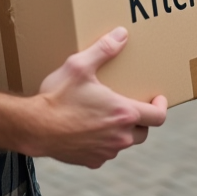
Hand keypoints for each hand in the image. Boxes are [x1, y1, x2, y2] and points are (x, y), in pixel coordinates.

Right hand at [29, 26, 167, 167]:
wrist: (34, 127)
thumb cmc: (57, 97)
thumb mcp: (79, 66)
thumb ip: (103, 49)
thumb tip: (121, 34)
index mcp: (123, 113)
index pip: (158, 116)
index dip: (162, 107)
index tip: (159, 98)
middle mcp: (120, 136)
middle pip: (144, 132)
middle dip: (142, 120)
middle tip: (133, 106)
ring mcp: (106, 152)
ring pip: (124, 143)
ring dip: (122, 131)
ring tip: (109, 115)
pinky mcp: (91, 161)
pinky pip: (105, 153)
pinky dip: (103, 142)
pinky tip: (90, 130)